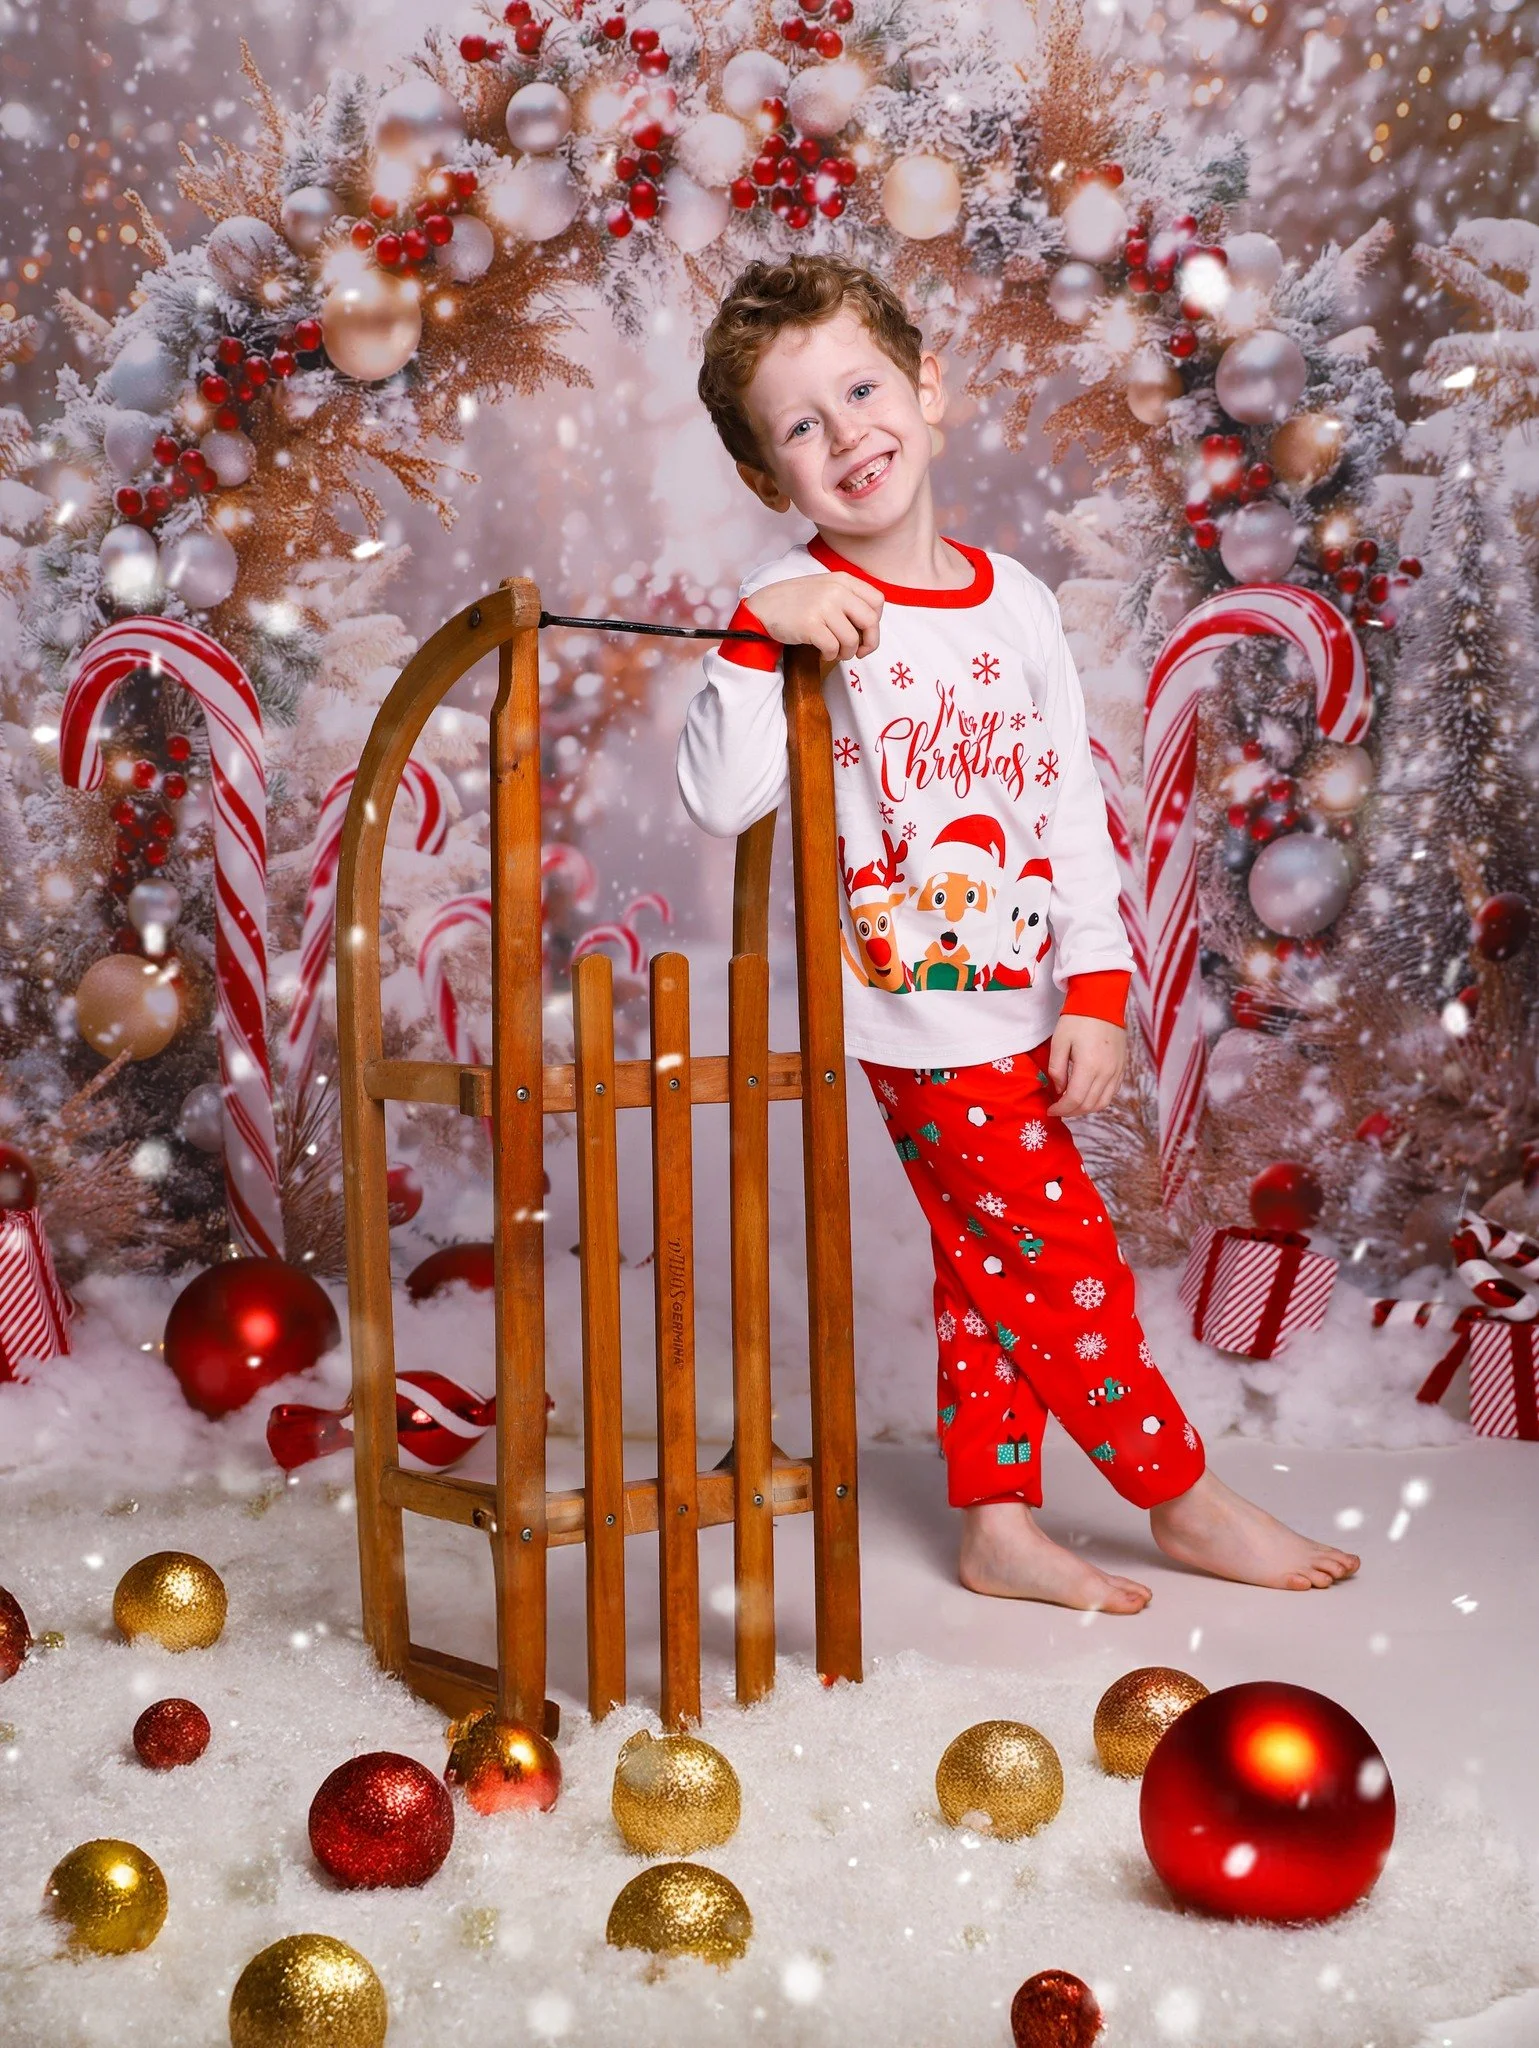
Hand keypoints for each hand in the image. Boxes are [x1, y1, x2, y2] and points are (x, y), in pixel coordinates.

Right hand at [748, 571, 882, 661]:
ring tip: (836, 652)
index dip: (876, 622)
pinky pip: (833, 648)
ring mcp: (823, 607)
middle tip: (858, 651)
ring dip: (847, 653)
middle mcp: (835, 590)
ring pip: (852, 639)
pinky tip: (823, 653)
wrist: (764, 607)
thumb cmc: (796, 602)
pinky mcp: (810, 625)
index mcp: (843, 580)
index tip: (865, 633)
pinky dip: (830, 655)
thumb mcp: (826, 588)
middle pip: (870, 621)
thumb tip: (871, 627)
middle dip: (869, 642)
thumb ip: (849, 599)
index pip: (877, 601)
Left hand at [1045, 1014, 1125, 1117]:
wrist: (1102, 1001)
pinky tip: (1086, 1095)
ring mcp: (1117, 1071)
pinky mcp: (1122, 1067)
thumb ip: (1056, 1069)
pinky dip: (1098, 1100)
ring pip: (1102, 1102)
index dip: (1061, 1109)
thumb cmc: (1077, 1020)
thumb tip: (1058, 1089)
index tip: (1051, 1110)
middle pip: (1089, 1105)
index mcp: (1089, 1066)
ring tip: (1071, 1105)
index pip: (1075, 1099)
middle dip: (1071, 1111)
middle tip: (1058, 1109)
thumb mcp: (1059, 1042)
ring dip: (1085, 1109)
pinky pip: (1112, 1092)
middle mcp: (1106, 1072)